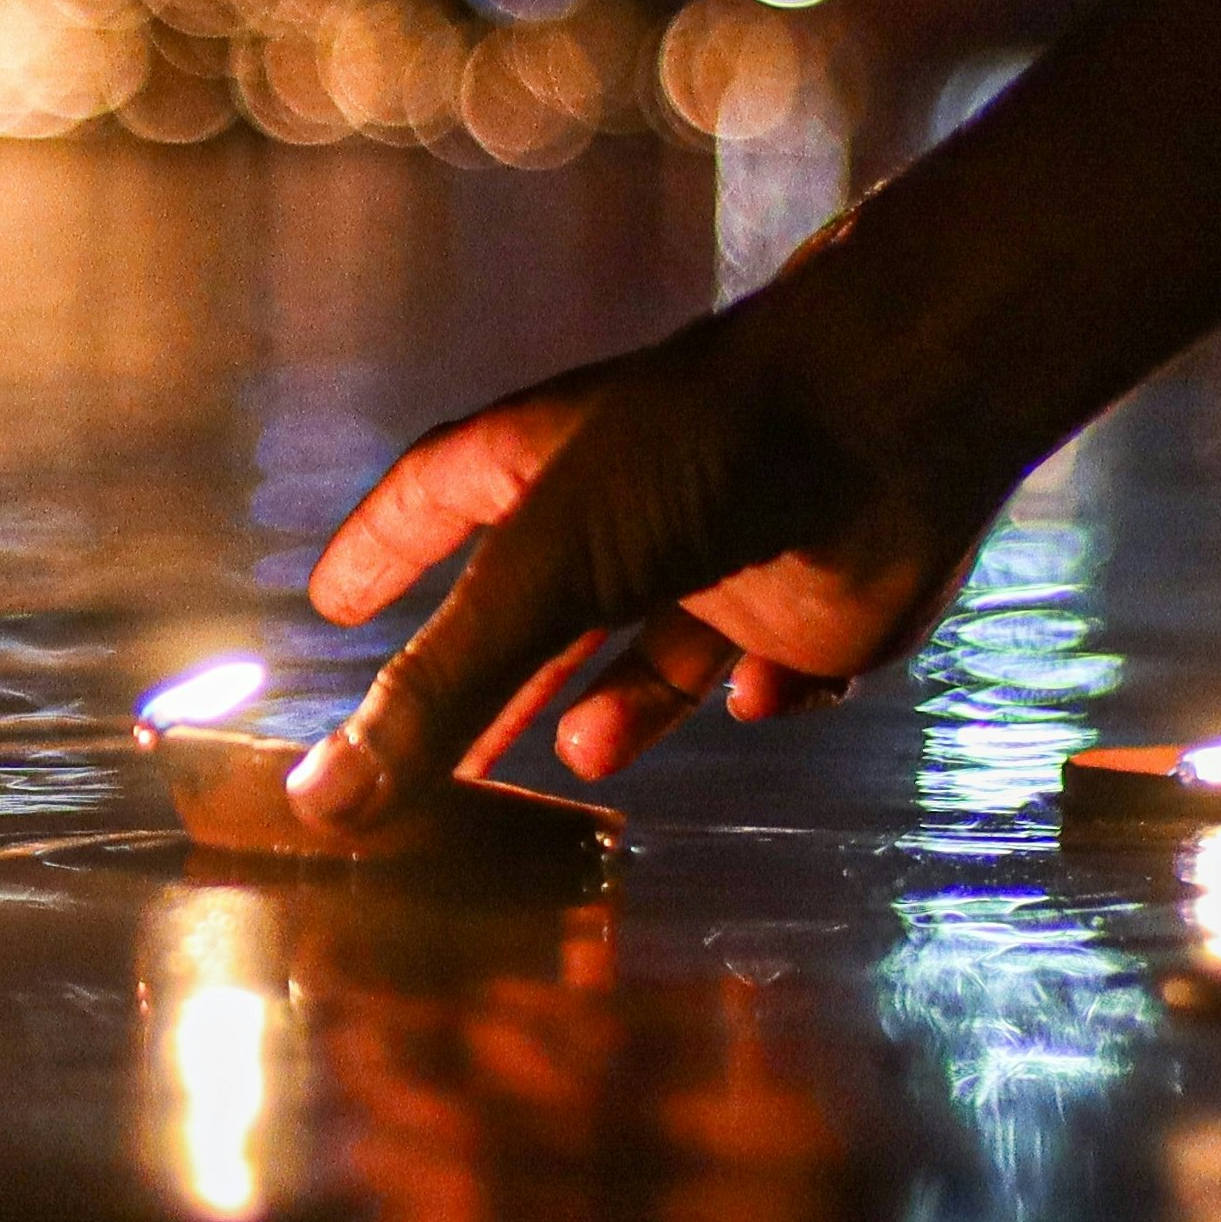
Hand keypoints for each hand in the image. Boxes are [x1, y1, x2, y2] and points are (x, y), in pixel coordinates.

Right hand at [285, 301, 983, 833]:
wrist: (894, 420)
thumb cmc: (700, 456)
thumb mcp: (542, 574)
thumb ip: (438, 691)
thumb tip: (325, 801)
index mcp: (544, 465)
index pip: (435, 502)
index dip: (384, 551)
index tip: (335, 601)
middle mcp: (630, 508)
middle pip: (541, 610)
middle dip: (496, 684)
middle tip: (446, 760)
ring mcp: (723, 558)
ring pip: (655, 655)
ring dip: (622, 709)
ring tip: (585, 754)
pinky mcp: (809, 610)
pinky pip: (769, 677)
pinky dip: (758, 697)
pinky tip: (757, 696)